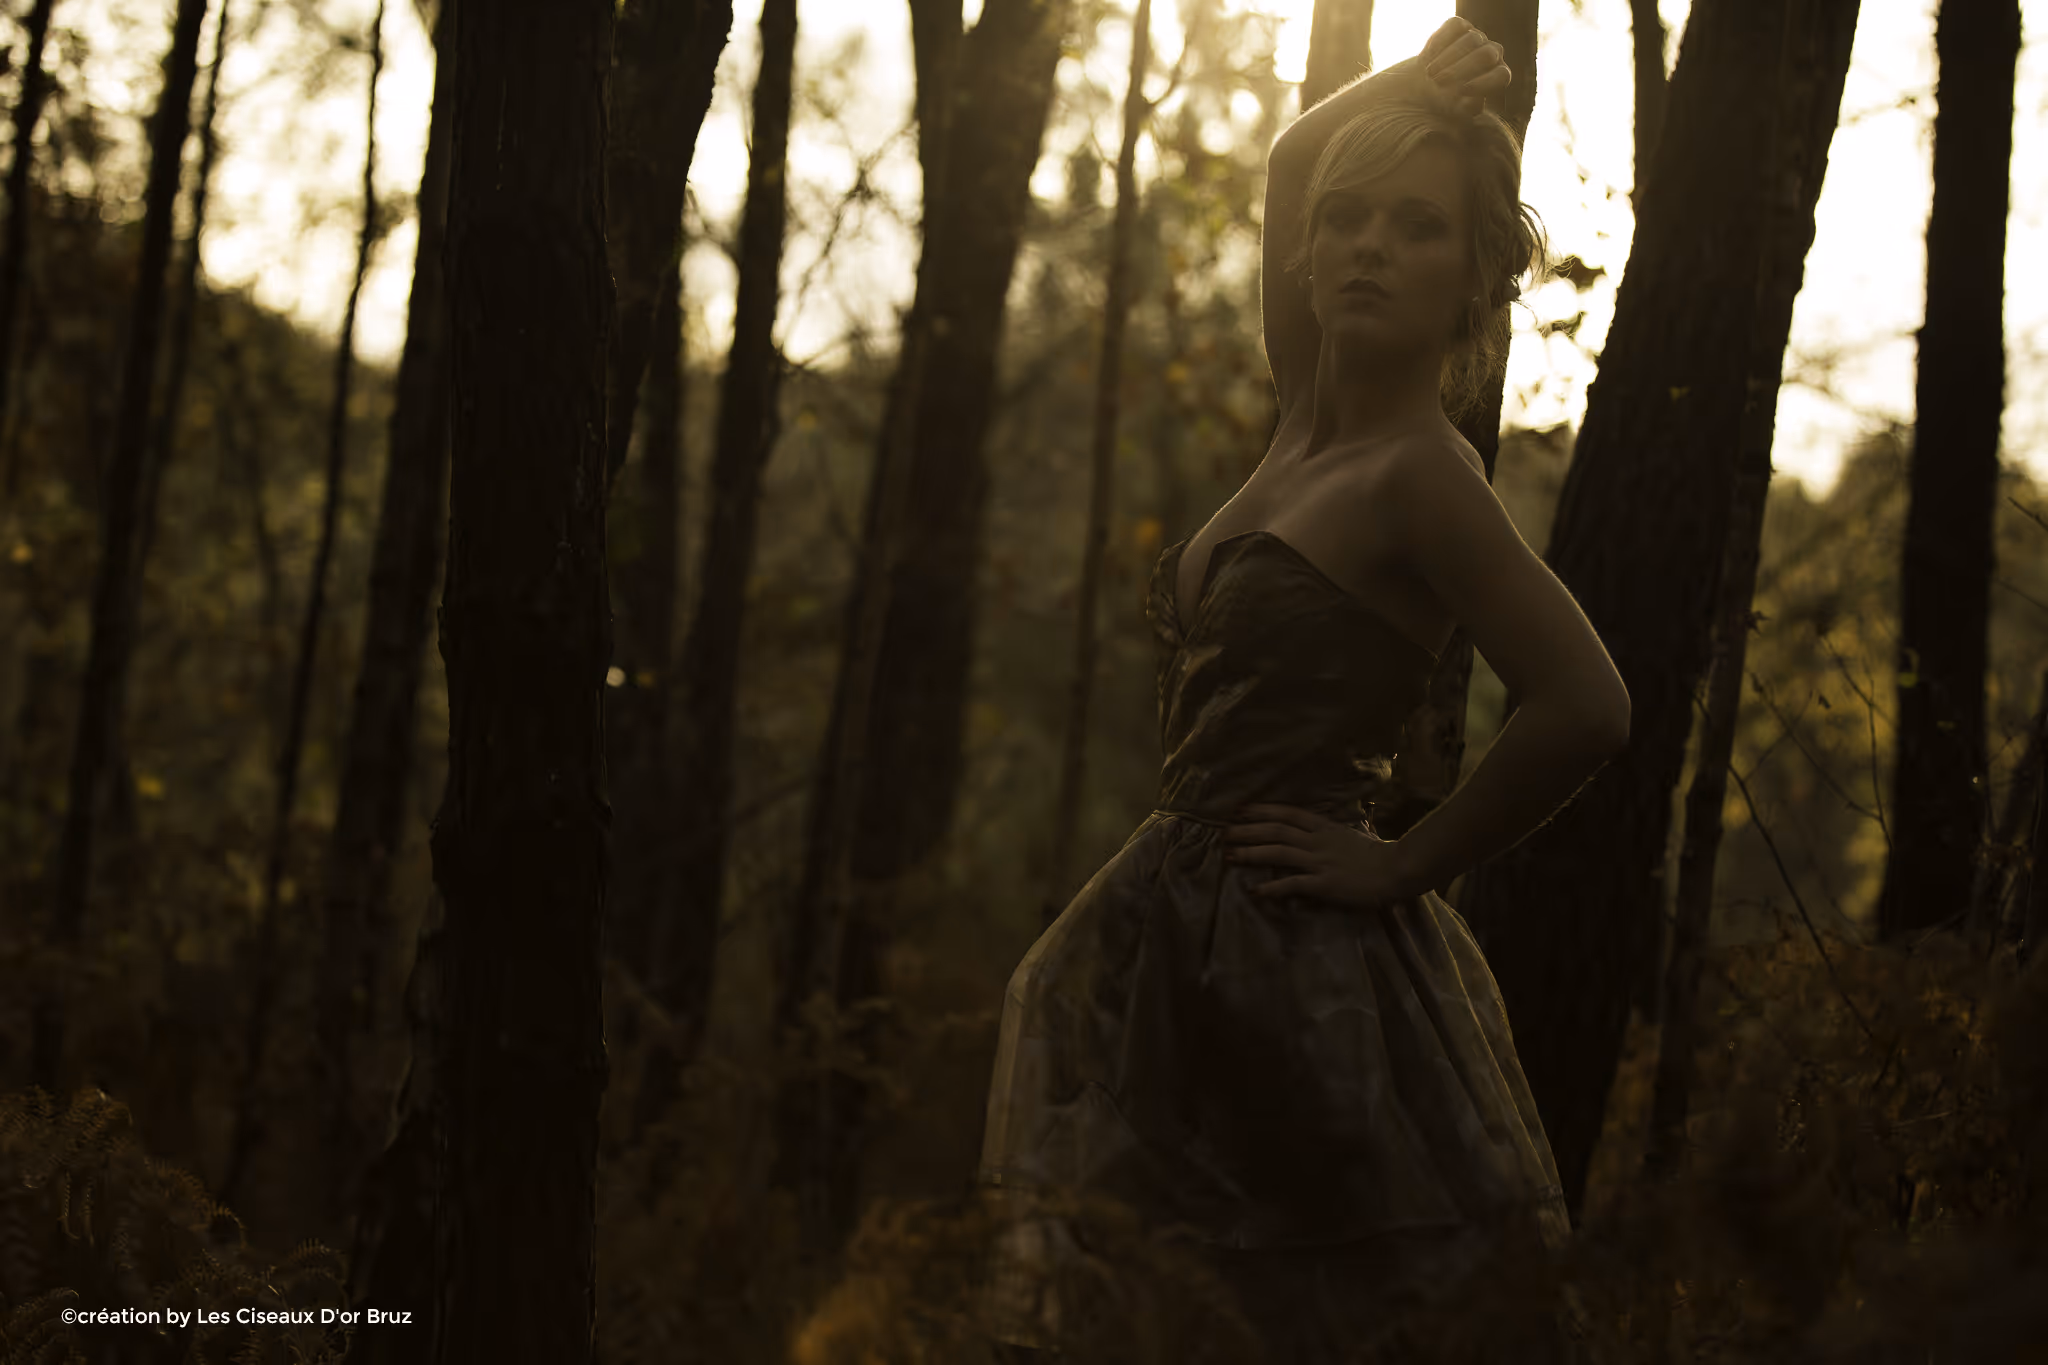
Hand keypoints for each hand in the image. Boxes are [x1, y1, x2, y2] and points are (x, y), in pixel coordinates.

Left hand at [1223, 804, 1421, 906]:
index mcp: (1324, 827)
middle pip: (1276, 830)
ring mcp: (1319, 861)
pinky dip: (1272, 888)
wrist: (1396, 870)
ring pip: (1278, 852)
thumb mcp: (1349, 835)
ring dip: (1252, 853)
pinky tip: (1255, 891)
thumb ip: (1328, 833)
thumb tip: (1311, 832)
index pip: (1287, 813)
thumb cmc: (1376, 854)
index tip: (1240, 810)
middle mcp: (1317, 841)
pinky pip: (1293, 884)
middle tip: (1224, 832)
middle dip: (1247, 830)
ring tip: (1229, 856)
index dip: (1262, 810)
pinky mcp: (1323, 884)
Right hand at [1420, 16, 1510, 116]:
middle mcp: (1493, 53)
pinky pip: (1455, 26)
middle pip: (1486, 55)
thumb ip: (1467, 108)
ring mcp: (1478, 37)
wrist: (1428, 83)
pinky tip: (1427, 58)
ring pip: (1471, 40)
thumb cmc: (1447, 100)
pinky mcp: (1461, 26)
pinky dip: (1440, 41)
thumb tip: (1470, 100)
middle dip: (1461, 69)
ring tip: (1429, 74)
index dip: (1483, 83)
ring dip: (1447, 58)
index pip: (1500, 76)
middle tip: (1439, 82)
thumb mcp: (1458, 111)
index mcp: (1499, 75)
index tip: (1460, 92)